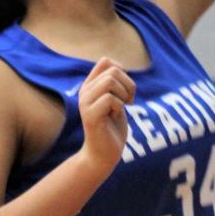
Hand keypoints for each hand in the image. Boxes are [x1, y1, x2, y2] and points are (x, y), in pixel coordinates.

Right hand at [77, 57, 134, 176]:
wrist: (103, 154)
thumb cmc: (112, 127)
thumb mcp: (115, 100)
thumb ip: (114, 84)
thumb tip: (120, 67)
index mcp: (90, 86)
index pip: (106, 61)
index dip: (122, 71)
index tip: (125, 89)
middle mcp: (84, 92)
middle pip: (113, 70)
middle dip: (129, 84)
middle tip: (129, 100)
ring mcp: (85, 103)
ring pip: (111, 81)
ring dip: (124, 94)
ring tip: (123, 107)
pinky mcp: (90, 116)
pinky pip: (110, 99)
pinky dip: (119, 106)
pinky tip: (115, 116)